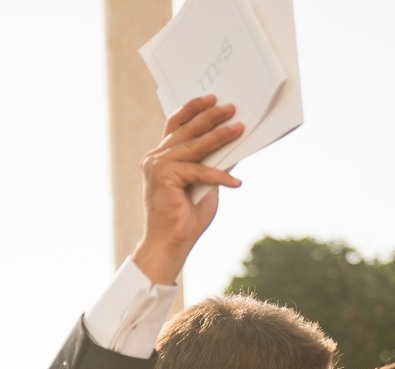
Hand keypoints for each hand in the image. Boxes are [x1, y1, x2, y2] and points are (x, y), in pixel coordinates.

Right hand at [131, 95, 244, 283]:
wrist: (170, 244)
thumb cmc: (187, 219)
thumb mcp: (206, 186)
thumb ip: (213, 166)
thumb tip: (232, 147)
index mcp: (161, 157)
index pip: (176, 125)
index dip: (192, 109)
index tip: (211, 99)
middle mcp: (155, 158)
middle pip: (186, 130)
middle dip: (210, 117)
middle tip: (231, 107)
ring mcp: (156, 165)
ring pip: (194, 146)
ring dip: (219, 136)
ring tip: (238, 128)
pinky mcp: (163, 176)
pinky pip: (198, 171)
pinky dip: (219, 177)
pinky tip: (236, 183)